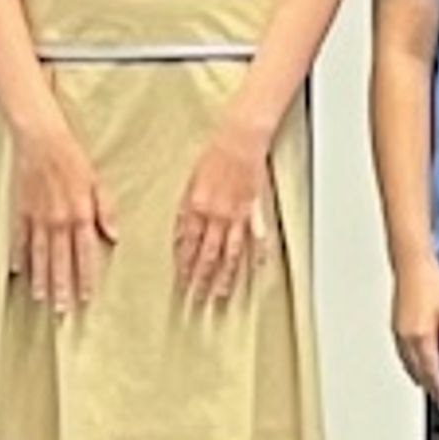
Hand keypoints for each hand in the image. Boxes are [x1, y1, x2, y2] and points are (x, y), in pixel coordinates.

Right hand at [10, 122, 115, 313]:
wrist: (41, 138)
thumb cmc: (71, 156)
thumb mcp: (98, 181)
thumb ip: (106, 210)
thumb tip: (115, 236)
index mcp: (80, 213)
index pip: (85, 253)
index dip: (86, 277)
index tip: (86, 297)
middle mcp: (58, 219)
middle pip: (60, 261)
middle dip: (61, 287)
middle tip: (61, 310)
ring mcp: (37, 217)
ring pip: (39, 255)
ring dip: (40, 278)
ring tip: (40, 297)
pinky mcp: (21, 209)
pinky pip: (20, 238)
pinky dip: (18, 255)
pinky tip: (18, 271)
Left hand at [174, 127, 270, 302]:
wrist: (239, 138)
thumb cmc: (213, 154)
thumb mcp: (190, 180)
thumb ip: (186, 209)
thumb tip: (181, 234)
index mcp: (196, 206)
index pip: (188, 244)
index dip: (185, 265)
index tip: (181, 283)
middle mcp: (216, 215)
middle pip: (207, 254)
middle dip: (201, 279)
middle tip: (197, 301)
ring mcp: (237, 214)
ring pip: (230, 252)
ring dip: (224, 276)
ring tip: (221, 296)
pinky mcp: (254, 210)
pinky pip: (255, 236)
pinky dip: (257, 254)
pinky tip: (256, 270)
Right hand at [390, 254, 438, 408]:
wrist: (412, 265)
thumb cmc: (432, 284)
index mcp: (421, 337)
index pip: (431, 372)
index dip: (438, 389)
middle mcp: (406, 338)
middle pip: (417, 372)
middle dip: (428, 386)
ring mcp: (398, 333)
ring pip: (407, 364)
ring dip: (418, 376)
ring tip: (430, 385)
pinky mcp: (395, 327)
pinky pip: (402, 354)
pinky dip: (410, 364)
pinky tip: (417, 363)